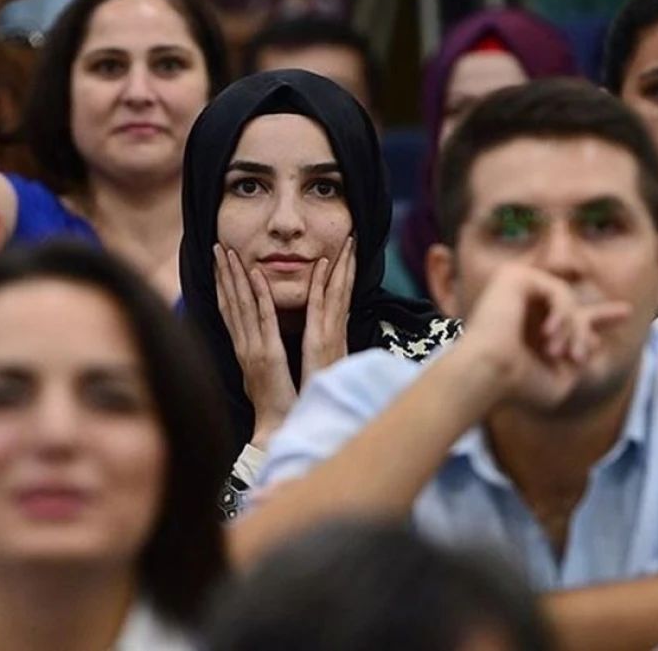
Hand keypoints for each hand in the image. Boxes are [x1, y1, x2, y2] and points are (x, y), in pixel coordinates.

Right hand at [215, 245, 298, 445]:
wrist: (277, 427)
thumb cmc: (275, 404)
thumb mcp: (264, 374)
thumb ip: (259, 356)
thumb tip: (256, 347)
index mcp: (243, 349)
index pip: (229, 311)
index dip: (223, 285)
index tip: (220, 263)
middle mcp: (243, 346)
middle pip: (229, 303)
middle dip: (223, 273)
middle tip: (217, 247)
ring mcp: (253, 349)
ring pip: (241, 305)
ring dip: (235, 277)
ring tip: (229, 253)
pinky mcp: (268, 354)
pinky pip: (263, 319)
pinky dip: (258, 296)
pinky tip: (254, 276)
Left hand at [301, 237, 353, 385]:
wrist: (303, 422)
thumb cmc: (306, 399)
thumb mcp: (318, 371)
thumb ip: (323, 353)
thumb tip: (326, 341)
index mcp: (331, 339)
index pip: (340, 299)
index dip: (345, 275)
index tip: (348, 253)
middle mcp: (333, 335)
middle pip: (343, 291)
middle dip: (349, 263)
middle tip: (354, 236)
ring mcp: (329, 337)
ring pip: (337, 293)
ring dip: (342, 266)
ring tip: (347, 242)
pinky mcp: (320, 344)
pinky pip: (320, 309)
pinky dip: (322, 286)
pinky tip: (324, 265)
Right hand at [457, 264, 631, 412]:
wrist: (487, 374)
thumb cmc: (517, 386)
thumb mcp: (560, 379)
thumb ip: (578, 360)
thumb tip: (594, 340)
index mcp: (531, 329)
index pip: (571, 317)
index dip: (600, 316)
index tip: (626, 312)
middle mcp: (523, 306)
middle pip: (572, 302)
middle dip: (597, 318)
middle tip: (599, 338)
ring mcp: (515, 289)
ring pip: (568, 300)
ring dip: (573, 328)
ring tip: (562, 353)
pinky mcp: (512, 277)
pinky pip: (557, 289)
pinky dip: (562, 312)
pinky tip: (549, 334)